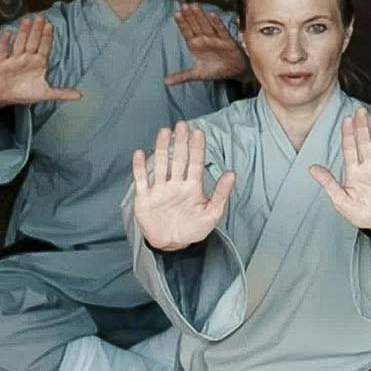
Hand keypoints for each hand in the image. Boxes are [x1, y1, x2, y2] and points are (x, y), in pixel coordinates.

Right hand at [0, 15, 78, 108]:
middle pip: (32, 42)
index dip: (47, 37)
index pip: (44, 48)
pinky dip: (4, 43)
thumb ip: (61, 93)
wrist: (3, 98)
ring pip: (19, 43)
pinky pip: (2, 52)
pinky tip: (7, 33)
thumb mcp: (44, 94)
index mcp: (38, 63)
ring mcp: (13, 60)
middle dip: (36, 30)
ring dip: (22, 33)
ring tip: (26, 20)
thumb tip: (80, 96)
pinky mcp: (0, 64)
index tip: (50, 25)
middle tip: (40, 17)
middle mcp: (26, 58)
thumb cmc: (24, 93)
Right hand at [129, 121, 237, 251]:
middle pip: (178, 159)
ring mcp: (159, 189)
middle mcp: (176, 184)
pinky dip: (139, 168)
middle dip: (180, 142)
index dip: (197, 148)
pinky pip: (141, 180)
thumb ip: (221, 194)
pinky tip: (139, 154)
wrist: (172, 245)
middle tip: (182, 125)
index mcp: (192, 187)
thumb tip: (231, 173)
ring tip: (164, 132)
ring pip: (160, 165)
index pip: (195, 163)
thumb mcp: (212, 214)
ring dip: (161, 148)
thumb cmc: (193, 228)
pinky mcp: (144, 198)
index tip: (198, 132)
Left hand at [166, 4, 249, 87]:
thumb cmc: (215, 69)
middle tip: (183, 4)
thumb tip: (165, 82)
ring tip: (193, 6)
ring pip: (206, 26)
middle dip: (189, 16)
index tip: (176, 13)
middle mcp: (204, 40)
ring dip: (200, 16)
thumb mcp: (196, 74)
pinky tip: (212, 15)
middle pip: (195, 26)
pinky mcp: (227, 42)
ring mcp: (215, 39)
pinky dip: (217, 24)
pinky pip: (221, 31)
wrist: (234, 71)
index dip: (182, 24)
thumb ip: (181, 76)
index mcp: (195, 45)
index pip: (187, 32)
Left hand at [308, 111, 370, 234]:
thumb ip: (328, 183)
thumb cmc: (362, 214)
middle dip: (362, 128)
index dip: (348, 134)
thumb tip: (312, 168)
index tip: (346, 120)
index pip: (350, 149)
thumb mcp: (341, 201)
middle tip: (360, 111)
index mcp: (355, 173)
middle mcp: (370, 168)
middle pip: (365, 144)